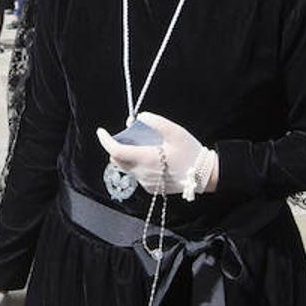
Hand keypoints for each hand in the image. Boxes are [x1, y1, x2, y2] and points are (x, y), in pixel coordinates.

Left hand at [95, 111, 216, 196]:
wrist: (204, 176)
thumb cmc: (190, 152)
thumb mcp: (175, 132)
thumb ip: (156, 122)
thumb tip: (141, 116)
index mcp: (145, 159)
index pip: (116, 151)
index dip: (105, 140)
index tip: (101, 131)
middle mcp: (142, 173)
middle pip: (117, 160)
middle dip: (117, 147)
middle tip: (129, 136)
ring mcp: (145, 183)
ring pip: (126, 168)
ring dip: (128, 156)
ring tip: (144, 146)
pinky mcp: (150, 189)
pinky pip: (137, 175)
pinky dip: (138, 165)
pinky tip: (154, 159)